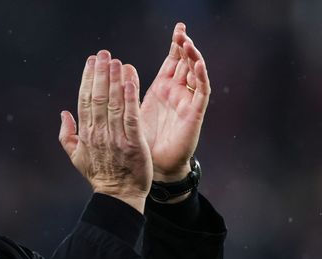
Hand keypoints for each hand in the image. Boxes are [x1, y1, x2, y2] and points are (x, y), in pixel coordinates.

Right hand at [59, 50, 152, 213]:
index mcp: (86, 134)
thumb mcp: (77, 157)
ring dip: (115, 80)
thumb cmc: (99, 175)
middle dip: (100, 73)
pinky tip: (130, 80)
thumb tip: (63, 113)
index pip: (85, 100)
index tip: (91, 61)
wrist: (119, 196)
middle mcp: (98, 133)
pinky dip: (130, 97)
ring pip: (114, 103)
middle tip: (103, 53)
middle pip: (98, 97)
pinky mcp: (133, 143)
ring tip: (116, 61)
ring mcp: (116, 138)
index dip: (88, 79)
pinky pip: (131, 116)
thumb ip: (67, 135)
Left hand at [140, 22, 210, 181]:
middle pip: (184, 63)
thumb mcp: (129, 112)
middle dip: (184, 46)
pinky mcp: (194, 114)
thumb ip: (125, 92)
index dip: (174, 45)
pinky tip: (198, 64)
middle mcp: (176, 93)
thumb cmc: (140, 143)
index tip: (178, 27)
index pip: (171, 61)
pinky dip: (201, 77)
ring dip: (193, 57)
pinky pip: (201, 92)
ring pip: (195, 73)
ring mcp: (186, 102)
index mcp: (161, 90)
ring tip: (188, 43)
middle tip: (181, 30)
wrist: (153, 167)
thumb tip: (120, 67)